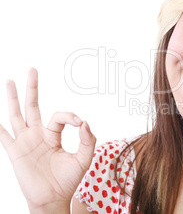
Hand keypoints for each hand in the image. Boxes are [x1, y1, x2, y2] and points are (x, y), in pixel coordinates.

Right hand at [0, 68, 95, 211]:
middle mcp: (38, 135)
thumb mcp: (83, 159)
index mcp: (53, 135)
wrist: (53, 199)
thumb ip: (88, 140)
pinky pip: (3, 137)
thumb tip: (84, 122)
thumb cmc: (68, 180)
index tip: (79, 123)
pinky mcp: (15, 152)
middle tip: (32, 70)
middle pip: (33, 106)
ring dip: (12, 98)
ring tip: (8, 81)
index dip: (70, 117)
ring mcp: (25, 142)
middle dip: (33, 88)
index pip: (60, 117)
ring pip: (17, 115)